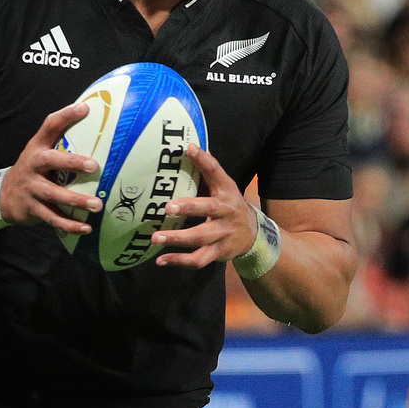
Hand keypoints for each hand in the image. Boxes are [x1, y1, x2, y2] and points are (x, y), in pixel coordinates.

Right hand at [0, 101, 102, 234]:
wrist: (2, 196)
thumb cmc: (33, 170)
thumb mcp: (39, 152)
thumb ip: (60, 140)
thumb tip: (89, 118)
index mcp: (37, 148)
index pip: (50, 126)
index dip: (66, 116)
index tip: (85, 109)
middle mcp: (33, 165)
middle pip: (51, 161)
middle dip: (72, 162)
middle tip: (94, 165)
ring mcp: (31, 189)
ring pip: (54, 195)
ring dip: (76, 200)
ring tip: (97, 205)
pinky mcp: (32, 209)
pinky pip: (53, 218)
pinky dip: (69, 224)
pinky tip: (86, 228)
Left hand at [150, 144, 256, 267]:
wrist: (253, 234)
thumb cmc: (229, 205)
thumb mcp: (224, 186)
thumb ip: (208, 169)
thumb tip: (189, 146)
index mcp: (227, 192)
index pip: (216, 173)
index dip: (204, 161)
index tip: (189, 149)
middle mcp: (227, 213)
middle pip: (208, 210)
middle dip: (188, 209)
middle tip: (166, 208)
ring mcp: (223, 235)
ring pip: (199, 239)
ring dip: (177, 239)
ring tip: (155, 238)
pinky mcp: (219, 253)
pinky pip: (198, 259)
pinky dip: (178, 261)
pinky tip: (160, 260)